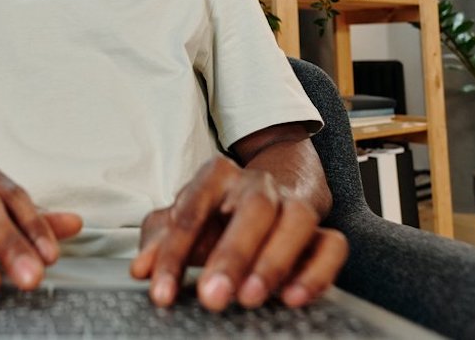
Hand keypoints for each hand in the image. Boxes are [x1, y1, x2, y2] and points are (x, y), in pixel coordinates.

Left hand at [130, 156, 346, 310]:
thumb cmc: (212, 217)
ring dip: (273, 262)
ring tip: (250, 298)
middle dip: (232, 255)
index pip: (192, 210)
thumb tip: (142, 270)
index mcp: (217, 176)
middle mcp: (259, 185)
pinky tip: (293, 299)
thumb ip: (158, 245)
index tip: (161, 292)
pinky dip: (316, 272)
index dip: (173, 253)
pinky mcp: (322, 232)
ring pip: (297, 221)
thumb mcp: (179, 224)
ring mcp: (294, 205)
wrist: (263, 201)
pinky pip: (332, 246)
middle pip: (252, 209)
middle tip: (212, 297)